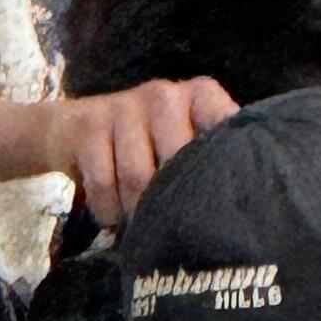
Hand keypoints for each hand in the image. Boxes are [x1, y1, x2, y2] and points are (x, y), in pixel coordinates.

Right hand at [51, 77, 236, 226]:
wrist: (71, 131)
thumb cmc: (145, 148)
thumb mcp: (183, 146)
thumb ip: (213, 162)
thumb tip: (249, 209)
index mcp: (201, 96)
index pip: (224, 129)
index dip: (220, 171)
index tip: (218, 205)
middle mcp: (166, 94)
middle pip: (177, 163)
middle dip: (171, 203)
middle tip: (168, 226)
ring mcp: (124, 106)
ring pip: (138, 177)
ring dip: (136, 212)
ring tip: (139, 224)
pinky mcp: (88, 124)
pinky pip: (104, 183)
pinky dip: (107, 210)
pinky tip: (112, 214)